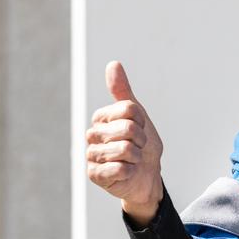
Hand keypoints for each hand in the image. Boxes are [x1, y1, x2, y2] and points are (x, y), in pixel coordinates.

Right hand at [85, 61, 164, 224]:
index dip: (142, 121)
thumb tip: (113, 64)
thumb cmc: (141, 145)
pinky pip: (120, 168)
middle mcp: (92, 135)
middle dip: (141, 140)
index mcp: (101, 118)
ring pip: (125, 149)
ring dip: (137, 157)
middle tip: (137, 148)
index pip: (130, 109)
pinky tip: (126, 172)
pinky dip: (130, 171)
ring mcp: (91, 155)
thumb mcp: (137, 115)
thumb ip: (123, 91)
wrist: (147, 175)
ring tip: (132, 160)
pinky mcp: (94, 175)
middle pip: (129, 128)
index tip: (140, 130)